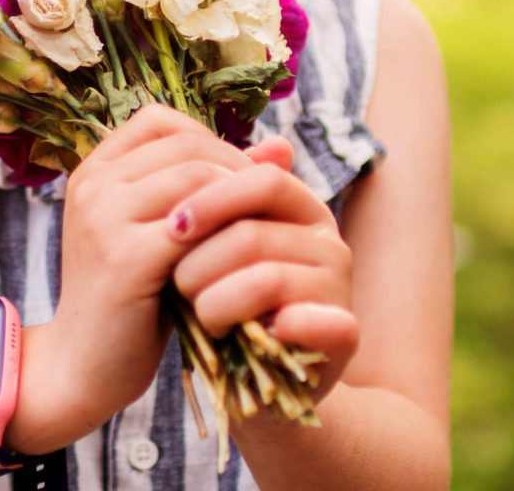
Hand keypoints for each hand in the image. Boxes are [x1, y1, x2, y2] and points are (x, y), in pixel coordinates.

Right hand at [8, 105, 290, 451]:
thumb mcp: (169, 231)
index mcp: (95, 170)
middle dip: (235, 169)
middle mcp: (93, 184)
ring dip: (236, 200)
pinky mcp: (123, 257)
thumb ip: (213, 185)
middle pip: (185, 144)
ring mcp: (103, 218)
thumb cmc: (133, 296)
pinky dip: (225, 236)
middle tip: (263, 206)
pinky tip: (238, 259)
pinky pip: (193, 227)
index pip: (160, 120)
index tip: (234, 178)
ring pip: (193, 178)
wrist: (84, 365)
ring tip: (254, 230)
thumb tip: (282, 146)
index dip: (208, 139)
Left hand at [166, 141, 359, 406]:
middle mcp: (327, 241)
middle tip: (177, 283)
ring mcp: (339, 288)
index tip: (169, 224)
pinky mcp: (344, 335)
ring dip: (214, 301)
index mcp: (300, 209)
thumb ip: (209, 201)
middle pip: (254, 231)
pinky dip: (266, 327)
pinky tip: (235, 336)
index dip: (212, 196)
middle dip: (200, 260)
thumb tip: (183, 132)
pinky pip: (305, 320)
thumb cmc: (228, 302)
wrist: (260, 381)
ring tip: (197, 316)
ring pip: (264, 278)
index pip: (261, 179)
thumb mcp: (214, 248)